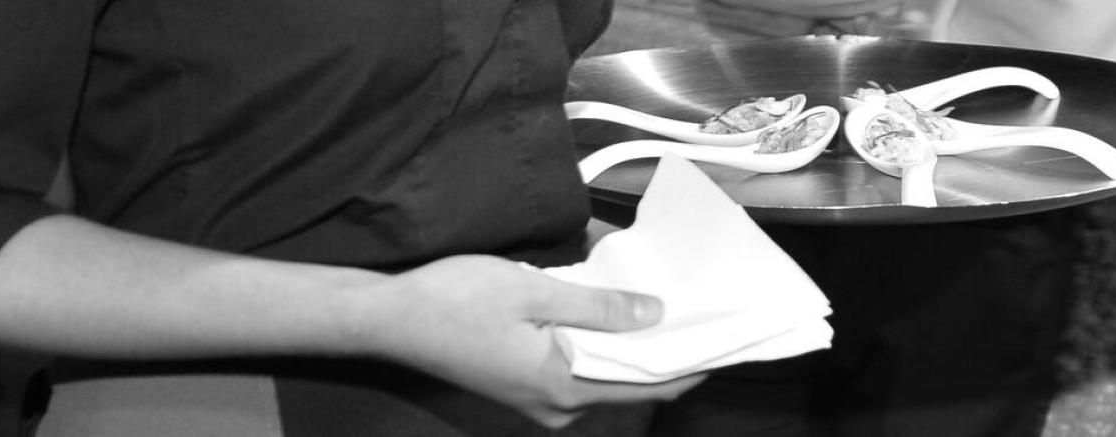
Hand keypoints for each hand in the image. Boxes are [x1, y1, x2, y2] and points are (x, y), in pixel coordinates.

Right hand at [364, 255, 704, 427]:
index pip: (650, 384)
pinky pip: (577, 368)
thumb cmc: (455, 301)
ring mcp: (538, 398)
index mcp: (564, 386)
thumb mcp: (537, 292)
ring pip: (605, 374)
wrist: (388, 318)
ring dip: (632, 344)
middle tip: (698, 309)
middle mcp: (556, 404)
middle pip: (631, 382)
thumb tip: (656, 313)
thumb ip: (601, 307)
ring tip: (664, 303)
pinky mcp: (523, 384)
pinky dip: (601, 344)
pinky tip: (613, 312)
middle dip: (666, 348)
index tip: (726, 336)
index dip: (692, 361)